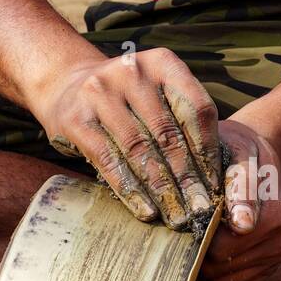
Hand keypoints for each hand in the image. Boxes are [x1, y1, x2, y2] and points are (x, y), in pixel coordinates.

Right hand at [34, 48, 219, 229]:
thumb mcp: (157, 94)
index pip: (196, 109)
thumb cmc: (127, 99)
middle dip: (188, 177)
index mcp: (162, 63)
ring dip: (162, 189)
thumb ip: (183, 121)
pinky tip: (146, 210)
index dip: (209, 150)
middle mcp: (131, 72)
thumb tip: (214, 178)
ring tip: (178, 216)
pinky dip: (130, 189)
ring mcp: (100, 93)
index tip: (215, 184)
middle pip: (168, 133)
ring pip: (139, 149)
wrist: (65, 84)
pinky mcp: (75, 118)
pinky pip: (108, 160)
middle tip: (201, 211)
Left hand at [202, 120, 280, 280]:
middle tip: (190, 226)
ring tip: (202, 236)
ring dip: (205, 267)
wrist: (256, 157)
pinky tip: (212, 253)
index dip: (197, 238)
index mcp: (275, 215)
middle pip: (220, 269)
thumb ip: (239, 187)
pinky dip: (216, 278)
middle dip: (198, 251)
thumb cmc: (237, 151)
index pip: (222, 249)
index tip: (188, 217)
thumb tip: (243, 225)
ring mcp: (276, 259)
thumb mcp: (236, 155)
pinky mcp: (268, 270)